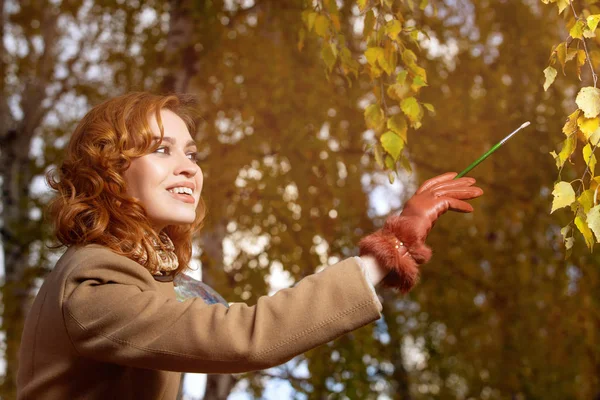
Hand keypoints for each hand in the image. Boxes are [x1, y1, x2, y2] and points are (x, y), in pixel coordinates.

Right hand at [359, 172, 482, 291]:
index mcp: (413, 203)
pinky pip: (450, 202)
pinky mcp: (431, 206)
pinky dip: (461, 205)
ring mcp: (424, 201)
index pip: (429, 185)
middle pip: (441, 186)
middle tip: (472, 180)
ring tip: (479, 192)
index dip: (442, 179)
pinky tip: (470, 209)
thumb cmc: (402, 244)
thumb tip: (425, 246)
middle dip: (457, 183)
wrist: (398, 244)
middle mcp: (418, 199)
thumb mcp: (414, 234)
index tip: (455, 176)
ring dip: (464, 191)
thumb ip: (422, 232)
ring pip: (448, 191)